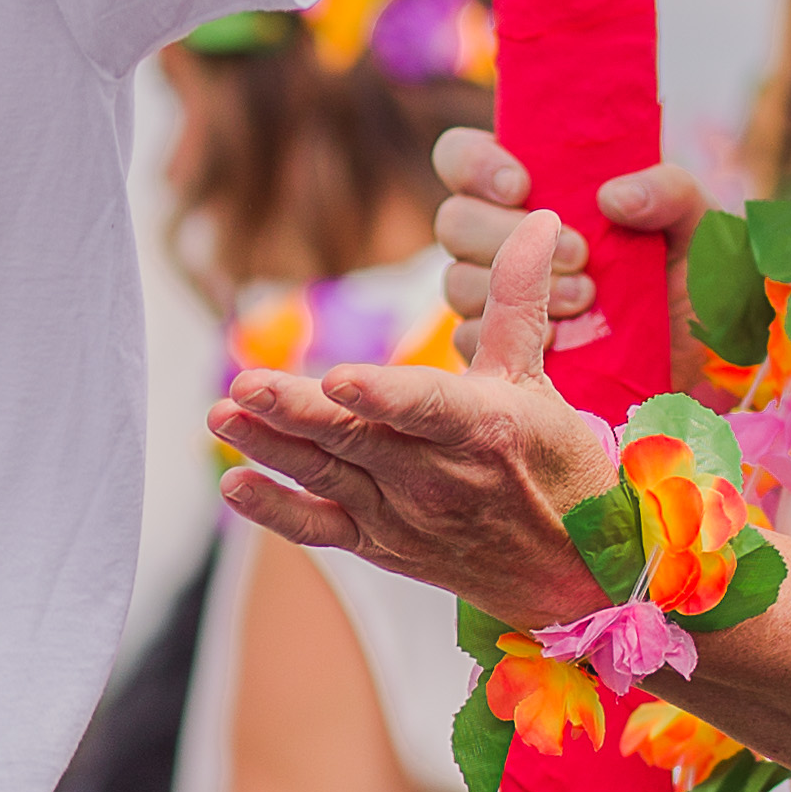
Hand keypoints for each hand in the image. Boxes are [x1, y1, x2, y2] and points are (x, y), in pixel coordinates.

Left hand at [212, 213, 620, 616]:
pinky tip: (235, 484)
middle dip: (296, 412)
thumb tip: (538, 219)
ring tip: (221, 415)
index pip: (427, 408)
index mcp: (484, 429)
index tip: (336, 377)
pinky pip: (320, 529)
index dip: (382, 395)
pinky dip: (276, 511)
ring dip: (270, 447)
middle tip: (243, 386)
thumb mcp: (537, 378)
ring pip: (327, 476)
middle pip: (357, 439)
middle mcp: (439, 478)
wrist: (569, 572)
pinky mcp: (379, 543)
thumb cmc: (555, 462)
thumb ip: (517, 298)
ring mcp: (404, 515)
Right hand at [433, 124, 703, 360]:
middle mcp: (503, 234)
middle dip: (509, 236)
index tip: (522, 187)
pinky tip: (559, 340)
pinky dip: (509, 337)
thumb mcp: (699, 221)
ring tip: (586, 299)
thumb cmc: (693, 275)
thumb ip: (669, 191)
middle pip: (453, 220)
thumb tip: (612, 197)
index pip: (461, 156)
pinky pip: (469, 338)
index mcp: (536, 186)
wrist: (702, 354)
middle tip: (581, 253)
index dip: (474, 164)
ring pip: (457, 280)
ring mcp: (493, 293)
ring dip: (517, 290)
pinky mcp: (497, 347)